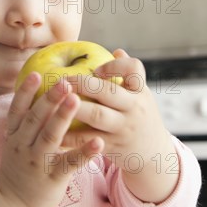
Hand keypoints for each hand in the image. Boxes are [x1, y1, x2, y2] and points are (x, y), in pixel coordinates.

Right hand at [0, 72, 103, 206]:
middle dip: (49, 99)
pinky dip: (83, 153)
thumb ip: (26, 122)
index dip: (25, 91)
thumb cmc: (20, 168)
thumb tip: (41, 95)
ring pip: (49, 137)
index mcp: (14, 135)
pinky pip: (69, 163)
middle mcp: (22, 146)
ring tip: (77, 100)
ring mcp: (36, 162)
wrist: (14, 205)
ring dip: (63, 117)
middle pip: (35, 118)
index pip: (17, 109)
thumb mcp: (16, 143)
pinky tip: (98, 142)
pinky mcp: (51, 178)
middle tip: (64, 81)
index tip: (36, 73)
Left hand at [62, 49, 178, 202]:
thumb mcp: (140, 96)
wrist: (152, 155)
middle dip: (83, 84)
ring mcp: (123, 128)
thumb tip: (116, 51)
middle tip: (62, 79)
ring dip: (74, 107)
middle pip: (109, 92)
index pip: (134, 69)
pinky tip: (54, 127)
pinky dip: (69, 135)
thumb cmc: (139, 116)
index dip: (114, 65)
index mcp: (140, 92)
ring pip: (96, 116)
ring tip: (55, 99)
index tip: (97, 68)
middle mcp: (134, 109)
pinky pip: (87, 140)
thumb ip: (129, 76)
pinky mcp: (112, 147)